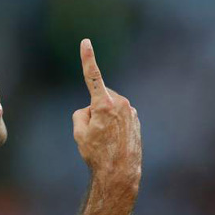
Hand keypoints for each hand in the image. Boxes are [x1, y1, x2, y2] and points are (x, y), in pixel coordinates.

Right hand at [72, 39, 140, 188]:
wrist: (120, 172)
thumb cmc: (97, 154)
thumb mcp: (79, 133)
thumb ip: (81, 114)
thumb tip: (91, 109)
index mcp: (104, 104)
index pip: (92, 77)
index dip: (87, 59)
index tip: (86, 42)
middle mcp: (120, 104)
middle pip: (99, 99)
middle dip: (93, 110)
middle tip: (94, 133)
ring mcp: (130, 111)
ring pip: (109, 108)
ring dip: (105, 118)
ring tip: (106, 140)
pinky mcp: (135, 119)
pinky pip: (118, 116)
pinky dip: (114, 124)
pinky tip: (115, 141)